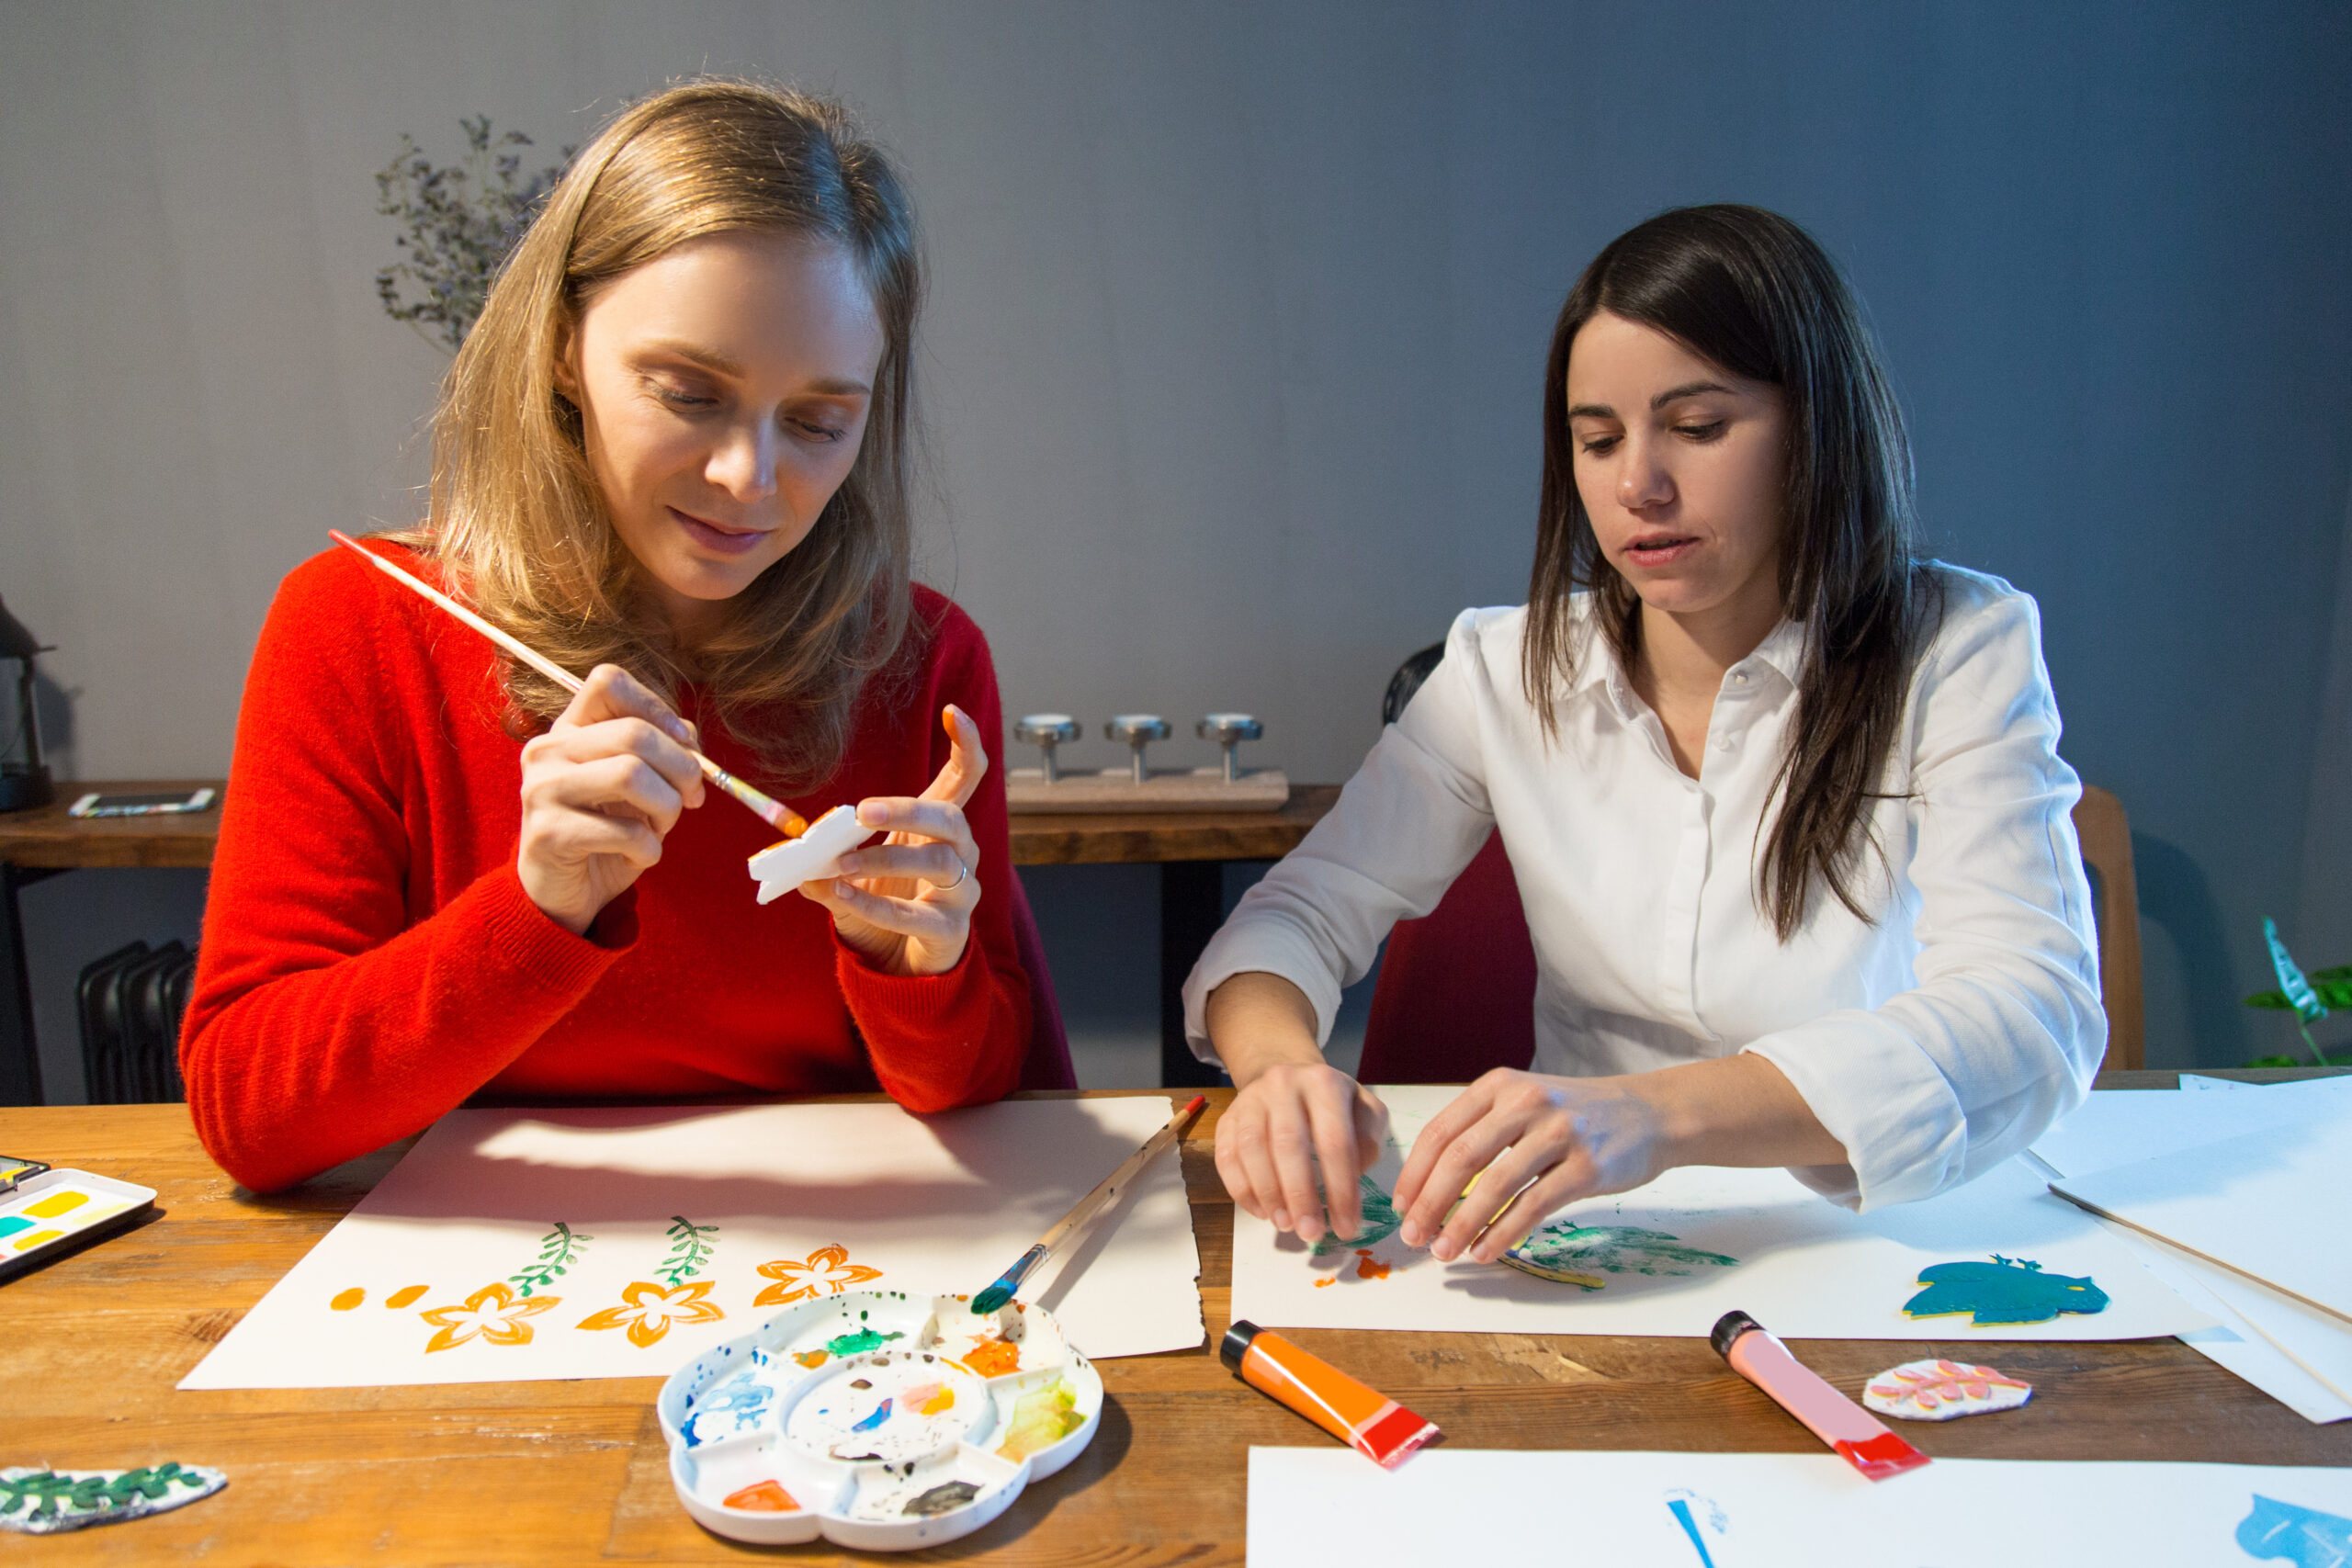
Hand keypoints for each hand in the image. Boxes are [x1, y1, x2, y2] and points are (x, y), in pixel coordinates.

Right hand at [517, 663, 706, 936]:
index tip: (685, 744)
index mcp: (568, 729)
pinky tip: (639, 855)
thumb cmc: (606, 832)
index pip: (608, 681)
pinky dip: (649, 848)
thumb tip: (690, 737)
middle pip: (633, 732)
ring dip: (667, 808)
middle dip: (682, 768)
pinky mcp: (548, 834)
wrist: (562, 892)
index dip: (657, 706)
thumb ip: (662, 750)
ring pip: (631, 775)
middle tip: (692, 798)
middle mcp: (547, 751)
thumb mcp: (636, 784)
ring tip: (661, 829)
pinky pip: (625, 831)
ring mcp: (541, 790)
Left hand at [803, 704, 985, 977]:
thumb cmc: (886, 902)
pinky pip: (915, 914)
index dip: (965, 744)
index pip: (966, 778)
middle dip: (909, 810)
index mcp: (939, 827)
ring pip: (939, 864)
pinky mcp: (949, 929)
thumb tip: (799, 857)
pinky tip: (841, 895)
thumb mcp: (853, 874)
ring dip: (885, 859)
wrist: (903, 962)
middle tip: (863, 811)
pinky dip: (873, 904)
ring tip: (841, 865)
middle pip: (951, 819)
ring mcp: (961, 891)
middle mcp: (960, 853)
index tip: (951, 711)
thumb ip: (829, 861)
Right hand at [1215, 1060, 1389, 1243]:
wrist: (1288, 1075)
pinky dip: (1241, 1190)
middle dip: (1300, 1196)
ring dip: (1268, 1194)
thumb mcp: (1364, 1111)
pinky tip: (1262, 1212)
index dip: (1341, 1189)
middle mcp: (1284, 1084)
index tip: (1347, 1227)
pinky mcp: (1228, 1117)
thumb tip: (1352, 1177)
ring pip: (1252, 1149)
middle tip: (1310, 1233)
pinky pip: (1226, 1156)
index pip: (1334, 1141)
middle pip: (1289, 1145)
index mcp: (1324, 1083)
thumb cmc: (1332, 1104)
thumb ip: (1367, 1141)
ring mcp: (1251, 1099)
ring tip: (1285, 1225)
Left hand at [1390, 1068, 1669, 1264]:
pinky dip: (1502, 1233)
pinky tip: (1484, 1252)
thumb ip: (1481, 1131)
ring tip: (1444, 1253)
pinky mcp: (1586, 1167)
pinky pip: (1532, 1205)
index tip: (1400, 1206)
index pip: (1441, 1131)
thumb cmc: (1574, 1116)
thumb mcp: (1523, 1102)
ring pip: (1495, 1185)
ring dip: (1462, 1224)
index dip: (1415, 1173)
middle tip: (1413, 1236)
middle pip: (1460, 1158)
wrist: (1648, 1114)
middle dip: (1430, 1203)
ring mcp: (1558, 1133)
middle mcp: (1525, 1102)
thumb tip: (1428, 1187)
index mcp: (1499, 1085)